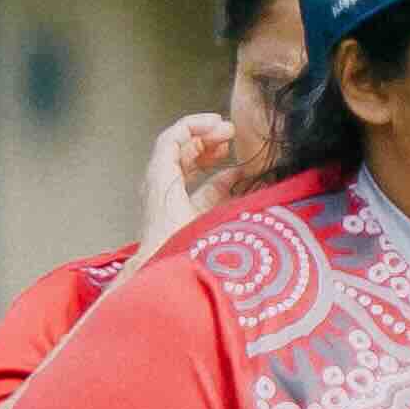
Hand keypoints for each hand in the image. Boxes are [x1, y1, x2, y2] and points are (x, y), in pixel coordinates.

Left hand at [134, 112, 237, 248]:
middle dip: (205, 138)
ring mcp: (170, 205)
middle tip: (231, 132)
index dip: (194, 126)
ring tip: (232, 145)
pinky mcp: (180, 220)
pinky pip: (198, 191)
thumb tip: (250, 174)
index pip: (170, 140)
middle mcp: (161, 190)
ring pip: (188, 170)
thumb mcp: (202, 215)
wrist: (159, 286)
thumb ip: (225, 193)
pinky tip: (239, 175)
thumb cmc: (177, 250)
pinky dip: (216, 180)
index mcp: (160, 181)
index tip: (219, 122)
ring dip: (210, 156)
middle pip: (180, 152)